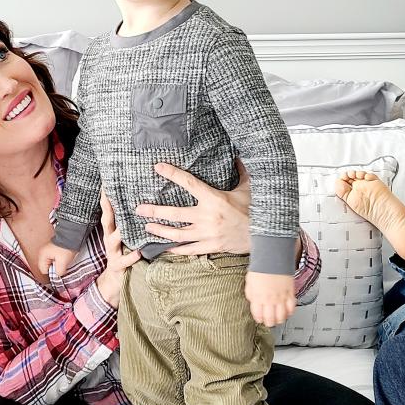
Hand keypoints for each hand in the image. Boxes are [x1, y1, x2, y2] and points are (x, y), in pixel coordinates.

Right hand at [39, 241, 77, 279]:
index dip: (52, 273)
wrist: (71, 236)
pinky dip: (60, 259)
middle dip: (55, 268)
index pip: (44, 270)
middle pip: (48, 267)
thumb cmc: (66, 247)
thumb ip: (59, 271)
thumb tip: (58, 275)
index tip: (58, 271)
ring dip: (59, 264)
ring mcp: (48, 250)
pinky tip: (65, 257)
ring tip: (64, 260)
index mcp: (42, 255)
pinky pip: (56, 258)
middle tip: (62, 265)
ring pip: (52, 263)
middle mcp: (43, 253)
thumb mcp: (62, 262)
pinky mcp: (54, 249)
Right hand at [94, 191, 141, 307]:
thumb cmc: (124, 253)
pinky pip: (125, 260)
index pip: (108, 211)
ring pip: (114, 240)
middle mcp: (109, 239)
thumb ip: (130, 223)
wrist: (115, 280)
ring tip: (127, 224)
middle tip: (110, 196)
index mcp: (112, 230)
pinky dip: (131, 256)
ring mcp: (112, 252)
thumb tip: (143, 204)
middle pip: (107, 221)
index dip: (106, 198)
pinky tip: (138, 252)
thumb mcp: (125, 237)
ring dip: (120, 232)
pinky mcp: (117, 265)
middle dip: (107, 209)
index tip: (106, 184)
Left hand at [136, 160, 250, 255]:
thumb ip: (240, 171)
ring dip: (160, 230)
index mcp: (214, 199)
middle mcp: (207, 217)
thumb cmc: (255, 211)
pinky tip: (163, 247)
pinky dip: (174, 250)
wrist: (265, 237)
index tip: (158, 168)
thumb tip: (238, 154)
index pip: (189, 184)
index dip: (173, 174)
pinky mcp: (210, 247)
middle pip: (175, 214)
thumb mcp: (248, 188)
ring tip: (147, 226)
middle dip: (155, 211)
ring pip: (177, 234)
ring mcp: (207, 234)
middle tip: (139, 208)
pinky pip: (188, 249)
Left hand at [244, 271, 295, 326]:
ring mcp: (281, 297)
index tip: (260, 319)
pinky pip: (291, 308)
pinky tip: (287, 312)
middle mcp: (269, 300)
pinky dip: (290, 312)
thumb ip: (251, 294)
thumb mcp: (249, 283)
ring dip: (279, 320)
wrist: (273, 259)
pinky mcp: (290, 293)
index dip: (259, 319)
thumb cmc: (261, 269)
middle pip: (270, 319)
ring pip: (281, 316)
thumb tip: (253, 302)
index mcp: (258, 297)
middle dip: (269, 323)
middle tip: (269, 322)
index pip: (258, 315)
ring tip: (278, 319)